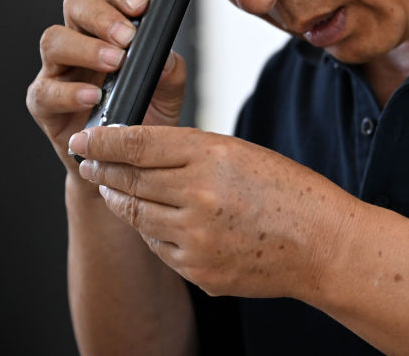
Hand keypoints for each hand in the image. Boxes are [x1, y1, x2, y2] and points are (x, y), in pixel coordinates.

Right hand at [26, 0, 186, 174]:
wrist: (126, 162)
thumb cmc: (146, 116)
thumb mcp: (170, 92)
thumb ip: (171, 70)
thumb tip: (164, 58)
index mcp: (114, 29)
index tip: (141, 6)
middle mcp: (83, 41)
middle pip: (77, 4)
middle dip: (102, 15)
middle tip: (127, 37)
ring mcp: (59, 69)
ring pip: (54, 39)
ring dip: (85, 48)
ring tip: (114, 63)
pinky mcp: (44, 101)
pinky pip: (46, 90)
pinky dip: (70, 93)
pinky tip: (93, 98)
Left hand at [69, 124, 356, 300]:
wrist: (322, 244)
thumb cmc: (292, 193)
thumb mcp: (244, 153)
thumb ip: (194, 153)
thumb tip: (145, 152)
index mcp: (213, 157)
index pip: (139, 144)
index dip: (104, 140)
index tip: (86, 138)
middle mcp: (198, 196)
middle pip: (129, 180)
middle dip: (103, 169)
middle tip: (90, 162)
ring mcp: (195, 238)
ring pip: (136, 216)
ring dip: (121, 200)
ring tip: (115, 189)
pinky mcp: (197, 270)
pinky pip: (158, 246)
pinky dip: (151, 231)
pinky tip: (154, 220)